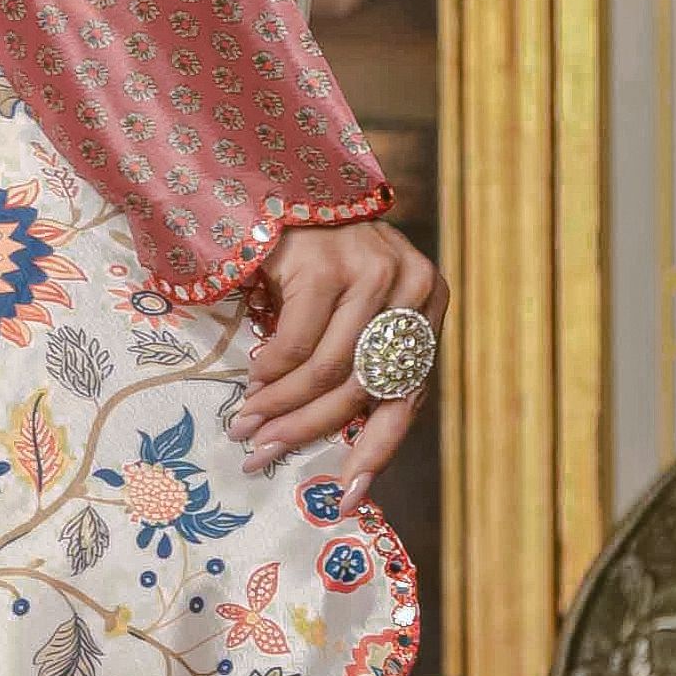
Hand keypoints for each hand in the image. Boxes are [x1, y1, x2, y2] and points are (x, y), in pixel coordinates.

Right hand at [227, 216, 444, 488]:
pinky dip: (271, 370)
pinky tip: (252, 378)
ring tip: (246, 422)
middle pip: (365, 389)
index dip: (376, 451)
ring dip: (281, 406)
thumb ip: (358, 358)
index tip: (345, 497)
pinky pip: (298, 343)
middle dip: (309, 431)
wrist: (274, 179)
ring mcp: (374, 271)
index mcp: (428, 302)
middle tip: (263, 455)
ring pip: (328, 371)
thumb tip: (336, 447)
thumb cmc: (310, 254)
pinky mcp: (329, 263)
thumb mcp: (350, 306)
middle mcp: (413, 286)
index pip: (408, 393)